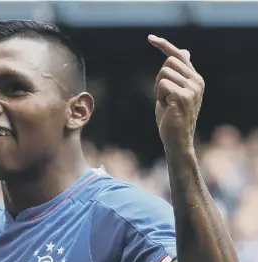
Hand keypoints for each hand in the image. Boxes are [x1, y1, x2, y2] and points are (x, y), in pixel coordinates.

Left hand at [149, 35, 204, 150]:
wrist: (177, 139)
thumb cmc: (172, 117)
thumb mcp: (174, 92)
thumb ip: (178, 74)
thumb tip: (185, 51)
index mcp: (195, 78)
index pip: (179, 55)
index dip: (163, 45)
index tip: (149, 38)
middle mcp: (196, 81)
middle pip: (167, 62)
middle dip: (159, 79)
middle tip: (164, 97)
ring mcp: (192, 88)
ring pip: (163, 73)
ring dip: (158, 90)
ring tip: (167, 104)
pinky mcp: (183, 96)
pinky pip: (162, 84)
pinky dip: (159, 96)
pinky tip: (166, 107)